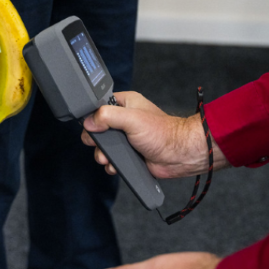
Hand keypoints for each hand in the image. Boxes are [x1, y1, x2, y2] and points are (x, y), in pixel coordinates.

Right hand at [81, 92, 229, 178]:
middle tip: (99, 145)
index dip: (92, 115)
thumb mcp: (131, 118)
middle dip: (96, 139)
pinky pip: (112, 157)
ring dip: (102, 154)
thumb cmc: (163, 133)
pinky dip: (111, 163)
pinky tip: (115, 165)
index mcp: (125, 103)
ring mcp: (126, 136)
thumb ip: (108, 116)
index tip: (91, 126)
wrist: (179, 155)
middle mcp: (124, 118)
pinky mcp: (129, 153)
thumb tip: (89, 122)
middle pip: (98, 127)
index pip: (100, 105)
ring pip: (104, 145)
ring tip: (107, 158)